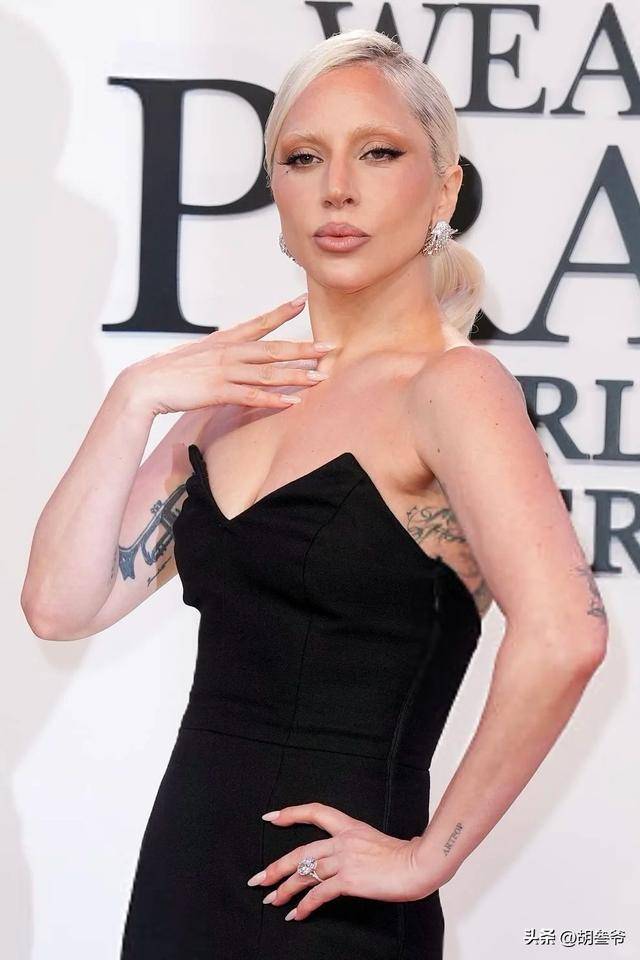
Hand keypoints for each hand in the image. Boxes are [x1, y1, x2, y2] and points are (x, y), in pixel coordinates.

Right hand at [118, 295, 334, 415]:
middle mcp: (228, 352)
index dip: (280, 312)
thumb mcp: (197, 357)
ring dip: (296, 375)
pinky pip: (251, 396)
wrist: (143, 384)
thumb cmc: (168, 373)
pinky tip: (292, 402)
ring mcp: (224, 371)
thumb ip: (218, 356)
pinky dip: (274, 399)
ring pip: (267, 373)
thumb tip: (232, 356)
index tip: (301, 301)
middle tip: (329, 347)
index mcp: (223, 341)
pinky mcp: (217, 391)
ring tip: (320, 378)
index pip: (257, 323)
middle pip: (272, 348)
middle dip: (303, 348)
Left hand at [247, 801, 435, 921]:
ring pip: (305, 874)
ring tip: (272, 901)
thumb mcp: (379, 841)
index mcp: (350, 826)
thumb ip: (364, 844)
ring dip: (285, 890)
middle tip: (258, 879)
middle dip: (276, 867)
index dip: (291, 813)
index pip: (315, 812)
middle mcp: (343, 840)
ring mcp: (344, 859)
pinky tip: (296, 915)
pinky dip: (305, 905)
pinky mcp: (349, 880)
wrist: (418, 865)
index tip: (271, 817)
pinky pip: (319, 893)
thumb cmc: (406, 855)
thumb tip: (363, 852)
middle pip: (300, 851)